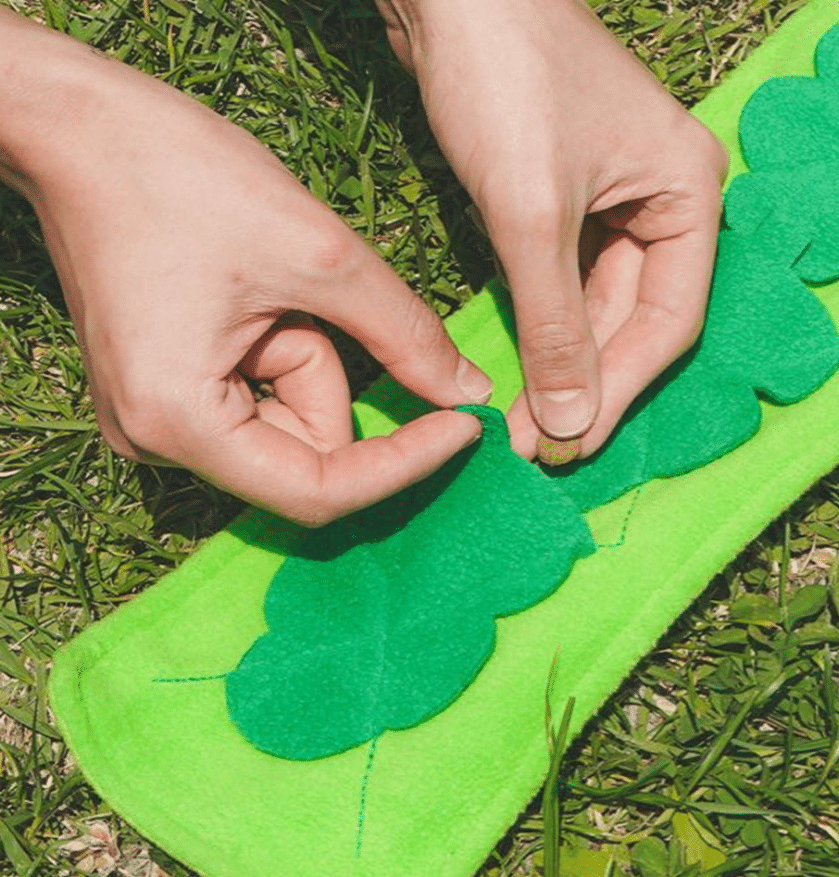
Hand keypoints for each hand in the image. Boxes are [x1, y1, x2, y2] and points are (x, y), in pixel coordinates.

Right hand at [0, 12, 493, 525]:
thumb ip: (405, 335)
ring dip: (308, 357)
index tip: (465, 428)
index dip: (403, 466)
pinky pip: (258, 401)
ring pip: (288, 423)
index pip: (320, 493)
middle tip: (320, 302)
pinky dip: (285, 354)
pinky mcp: (168, 396)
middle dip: (337, 380)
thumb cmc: (177, 174)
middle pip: (305, 455)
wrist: (75, 126)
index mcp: (180, 421)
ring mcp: (158, 422)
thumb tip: (470, 393)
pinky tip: (254, 297)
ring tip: (267, 285)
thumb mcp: (318, 255)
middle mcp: (158, 442)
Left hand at [377, 0, 726, 457]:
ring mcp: (614, 199)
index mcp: (688, 193)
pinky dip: (543, 324)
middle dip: (584, 384)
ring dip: (562, 363)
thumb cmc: (503, 80)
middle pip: (635, 319)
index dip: (622, 390)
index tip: (571, 444)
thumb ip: (557, 325)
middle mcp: (663, 199)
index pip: (670, 320)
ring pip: (597, 305)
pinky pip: (565, 280)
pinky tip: (522, 368)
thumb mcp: (533, 217)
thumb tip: (570, 422)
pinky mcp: (565, 198)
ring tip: (524, 423)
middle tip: (538, 447)